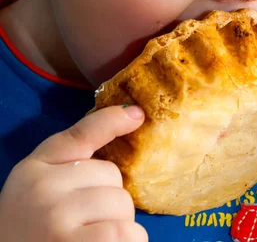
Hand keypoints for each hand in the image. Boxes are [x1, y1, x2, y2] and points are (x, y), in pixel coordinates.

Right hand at [0, 105, 146, 241]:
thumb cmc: (31, 226)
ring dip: (122, 224)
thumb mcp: (39, 185)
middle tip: (89, 221)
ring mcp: (57, 218)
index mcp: (35, 168)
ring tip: (95, 236)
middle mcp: (44, 188)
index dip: (112, 121)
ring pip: (122, 205)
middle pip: (112, 175)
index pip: (80, 135)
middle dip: (112, 198)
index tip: (137, 114)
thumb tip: (130, 117)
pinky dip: (129, 241)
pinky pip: (124, 234)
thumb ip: (71, 159)